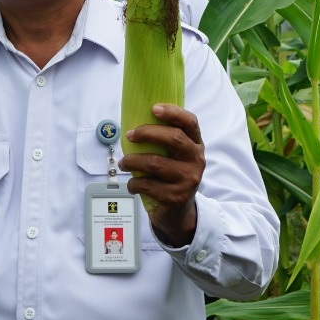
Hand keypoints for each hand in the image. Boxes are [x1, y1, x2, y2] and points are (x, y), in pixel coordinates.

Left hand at [120, 103, 203, 245]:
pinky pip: (148, 185)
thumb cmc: (170, 175)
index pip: (190, 122)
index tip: (153, 108)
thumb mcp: (174, 156)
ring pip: (156, 163)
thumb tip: (134, 120)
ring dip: (132, 160)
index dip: (173, 112)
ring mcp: (189, 179)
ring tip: (123, 163)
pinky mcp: (177, 197)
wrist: (179, 211)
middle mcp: (196, 160)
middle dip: (147, 133)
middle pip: (174, 138)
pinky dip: (134, 183)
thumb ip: (164, 139)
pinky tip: (131, 184)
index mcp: (196, 144)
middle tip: (129, 135)